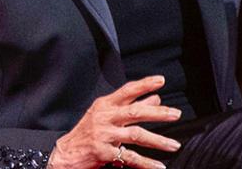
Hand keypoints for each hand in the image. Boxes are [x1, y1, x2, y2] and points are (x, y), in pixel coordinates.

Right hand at [47, 76, 181, 168]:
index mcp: (105, 105)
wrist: (64, 154)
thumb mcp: (105, 115)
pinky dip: (145, 163)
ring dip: (157, 141)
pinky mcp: (103, 153)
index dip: (144, 84)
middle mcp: (104, 117)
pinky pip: (129, 157)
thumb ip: (130, 106)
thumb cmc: (87, 132)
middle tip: (176, 114)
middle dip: (158, 113)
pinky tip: (158, 166)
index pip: (127, 90)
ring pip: (135, 135)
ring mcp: (104, 135)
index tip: (161, 80)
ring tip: (173, 145)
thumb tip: (156, 98)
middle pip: (135, 112)